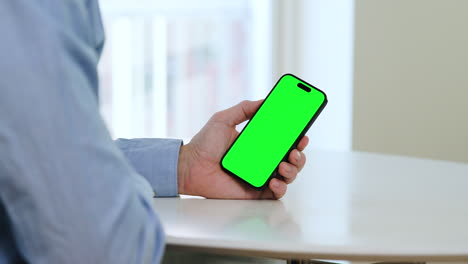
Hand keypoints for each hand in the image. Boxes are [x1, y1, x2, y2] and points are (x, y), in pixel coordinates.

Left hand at [177, 100, 308, 198]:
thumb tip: (264, 100)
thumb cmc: (204, 144)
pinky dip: (280, 188)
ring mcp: (261, 176)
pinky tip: (274, 180)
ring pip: (288, 176)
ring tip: (283, 165)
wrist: (190, 166)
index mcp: (259, 143)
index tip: (303, 133)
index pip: (284, 141)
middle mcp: (263, 160)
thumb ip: (244, 108)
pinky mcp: (255, 192)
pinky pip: (275, 193)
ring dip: (293, 170)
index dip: (297, 138)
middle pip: (292, 159)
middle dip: (300, 155)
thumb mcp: (224, 119)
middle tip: (295, 150)